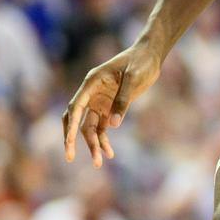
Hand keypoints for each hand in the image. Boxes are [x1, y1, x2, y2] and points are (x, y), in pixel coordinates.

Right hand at [62, 41, 163, 167]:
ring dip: (93, 144)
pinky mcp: (110, 108)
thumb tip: (113, 125)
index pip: (75, 107)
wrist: (150, 56)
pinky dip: (104, 140)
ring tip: (99, 162)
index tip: (68, 142)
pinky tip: (109, 154)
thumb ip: (123, 100)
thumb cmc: (140, 62)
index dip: (70, 126)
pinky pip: (103, 128)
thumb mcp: (133, 78)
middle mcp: (91, 94)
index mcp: (91, 83)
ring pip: (89, 127)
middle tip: (70, 158)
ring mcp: (100, 102)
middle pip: (77, 120)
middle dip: (73, 140)